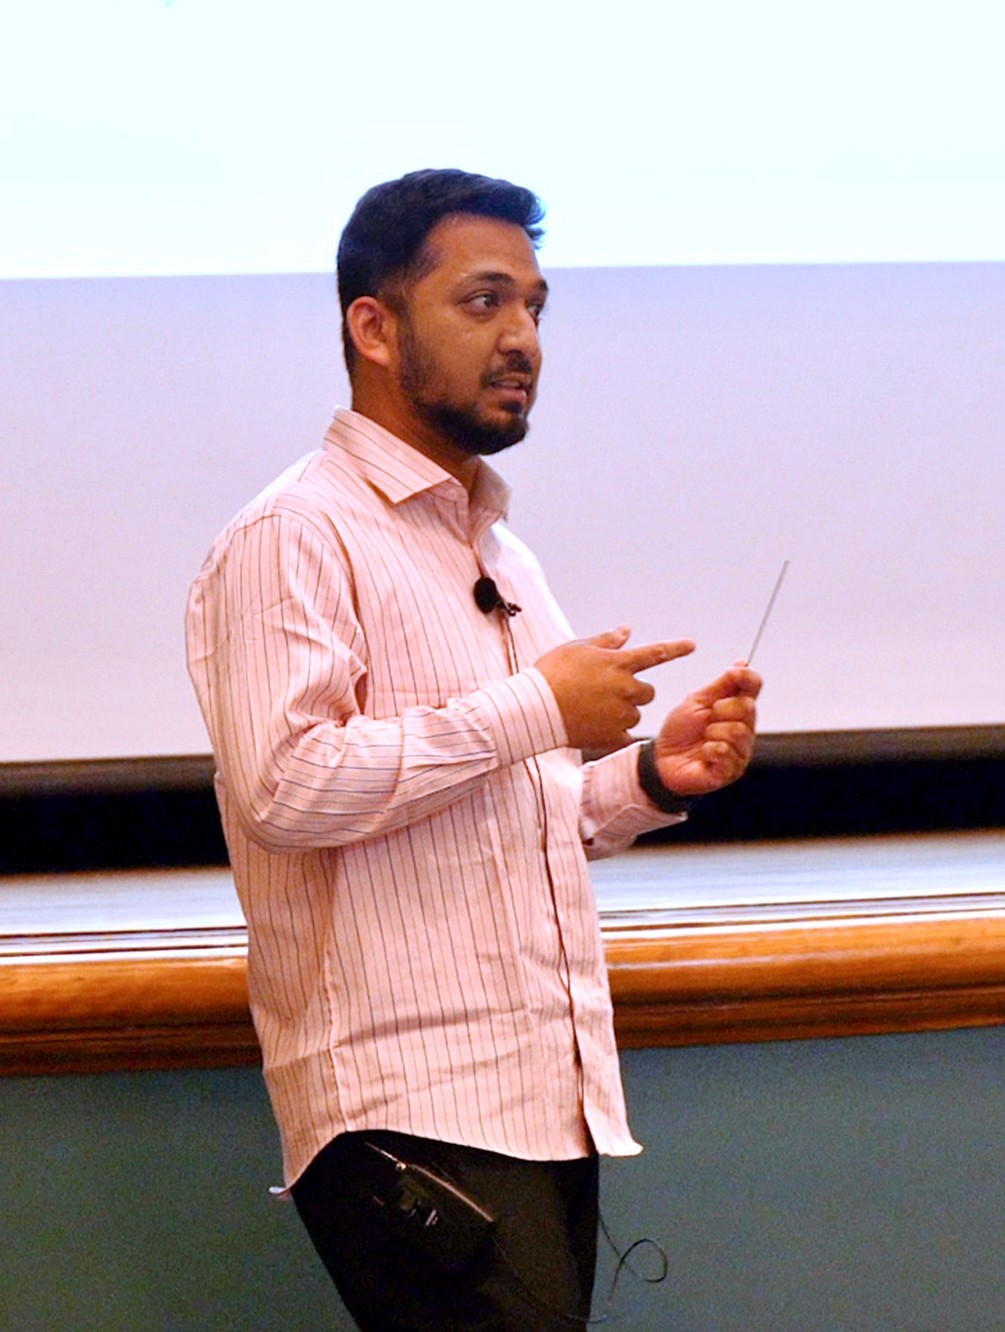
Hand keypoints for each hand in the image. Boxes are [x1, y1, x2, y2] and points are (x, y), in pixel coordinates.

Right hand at [536, 626, 694, 751]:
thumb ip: (606, 641)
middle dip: (634, 692)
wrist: (535, 708)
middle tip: (607, 693)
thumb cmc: (551, 674)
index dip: (676, 649)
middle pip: (648, 692)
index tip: (692, 646)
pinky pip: (624, 736)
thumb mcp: (577, 648)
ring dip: (622, 713)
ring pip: (635, 715)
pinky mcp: (612, 736)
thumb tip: (626, 630)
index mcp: (619, 663)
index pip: (655, 653)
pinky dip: (613, 733)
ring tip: (592, 710)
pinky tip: (594, 728)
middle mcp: (626, 688)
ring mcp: (621, 714)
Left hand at [652, 661, 761, 796]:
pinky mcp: (730, 771)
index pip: (754, 686)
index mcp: (737, 709)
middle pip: (747, 707)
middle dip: (720, 709)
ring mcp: (740, 751)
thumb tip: (743, 663)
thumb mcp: (697, 701)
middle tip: (706, 719)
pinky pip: (725, 751)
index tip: (733, 673)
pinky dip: (708, 750)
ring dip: (712, 732)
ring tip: (703, 739)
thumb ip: (722, 684)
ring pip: (737, 731)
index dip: (747, 677)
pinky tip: (703, 753)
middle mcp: (744, 729)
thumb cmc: (680, 730)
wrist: (660, 758)